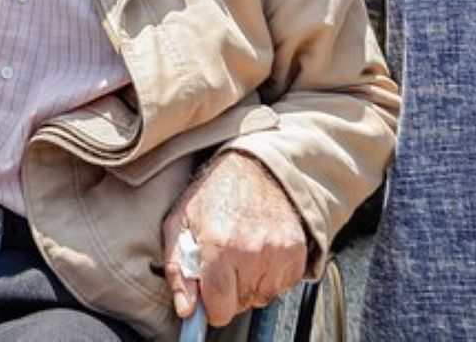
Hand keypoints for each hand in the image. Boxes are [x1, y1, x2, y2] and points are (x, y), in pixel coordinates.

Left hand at [162, 153, 308, 326]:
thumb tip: (186, 309)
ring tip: (243, 251)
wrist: (255, 165)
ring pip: (262, 296)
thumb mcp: (181, 222)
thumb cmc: (214, 192)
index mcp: (219, 246)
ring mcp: (278, 253)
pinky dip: (271, 275)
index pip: (220, 309)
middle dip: (230, 291)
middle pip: (241, 304)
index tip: (210, 295)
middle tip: (225, 261)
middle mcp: (252, 253)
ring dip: (251, 283)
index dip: (212, 306)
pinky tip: (261, 250)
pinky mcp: (297, 251)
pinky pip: (282, 285)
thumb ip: (178, 270)